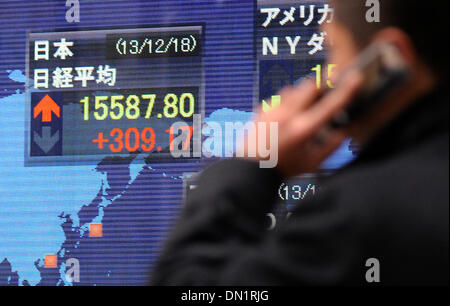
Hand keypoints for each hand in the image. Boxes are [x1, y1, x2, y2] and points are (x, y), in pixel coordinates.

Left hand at [242, 72, 362, 176]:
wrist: (250, 170)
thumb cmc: (282, 168)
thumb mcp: (312, 162)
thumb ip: (332, 146)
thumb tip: (344, 132)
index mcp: (303, 129)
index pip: (331, 103)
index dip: (347, 89)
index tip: (356, 77)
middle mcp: (287, 115)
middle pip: (310, 84)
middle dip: (321, 85)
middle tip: (327, 92)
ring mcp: (272, 110)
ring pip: (293, 89)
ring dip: (302, 94)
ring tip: (304, 108)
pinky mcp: (261, 110)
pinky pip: (278, 98)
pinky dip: (286, 102)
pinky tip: (286, 117)